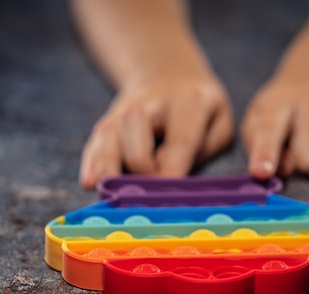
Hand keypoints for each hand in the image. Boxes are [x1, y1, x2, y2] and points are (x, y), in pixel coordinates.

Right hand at [79, 74, 233, 187]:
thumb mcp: (220, 124)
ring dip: (109, 169)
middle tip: (149, 198)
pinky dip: (92, 164)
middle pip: (136, 134)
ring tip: (110, 196)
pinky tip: (89, 183)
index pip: (179, 141)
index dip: (170, 172)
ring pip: (110, 138)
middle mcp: (150, 103)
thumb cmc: (202, 112)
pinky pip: (95, 144)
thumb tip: (164, 170)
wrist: (170, 79)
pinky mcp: (107, 123)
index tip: (165, 199)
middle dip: (140, 170)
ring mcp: (123, 112)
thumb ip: (203, 147)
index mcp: (188, 103)